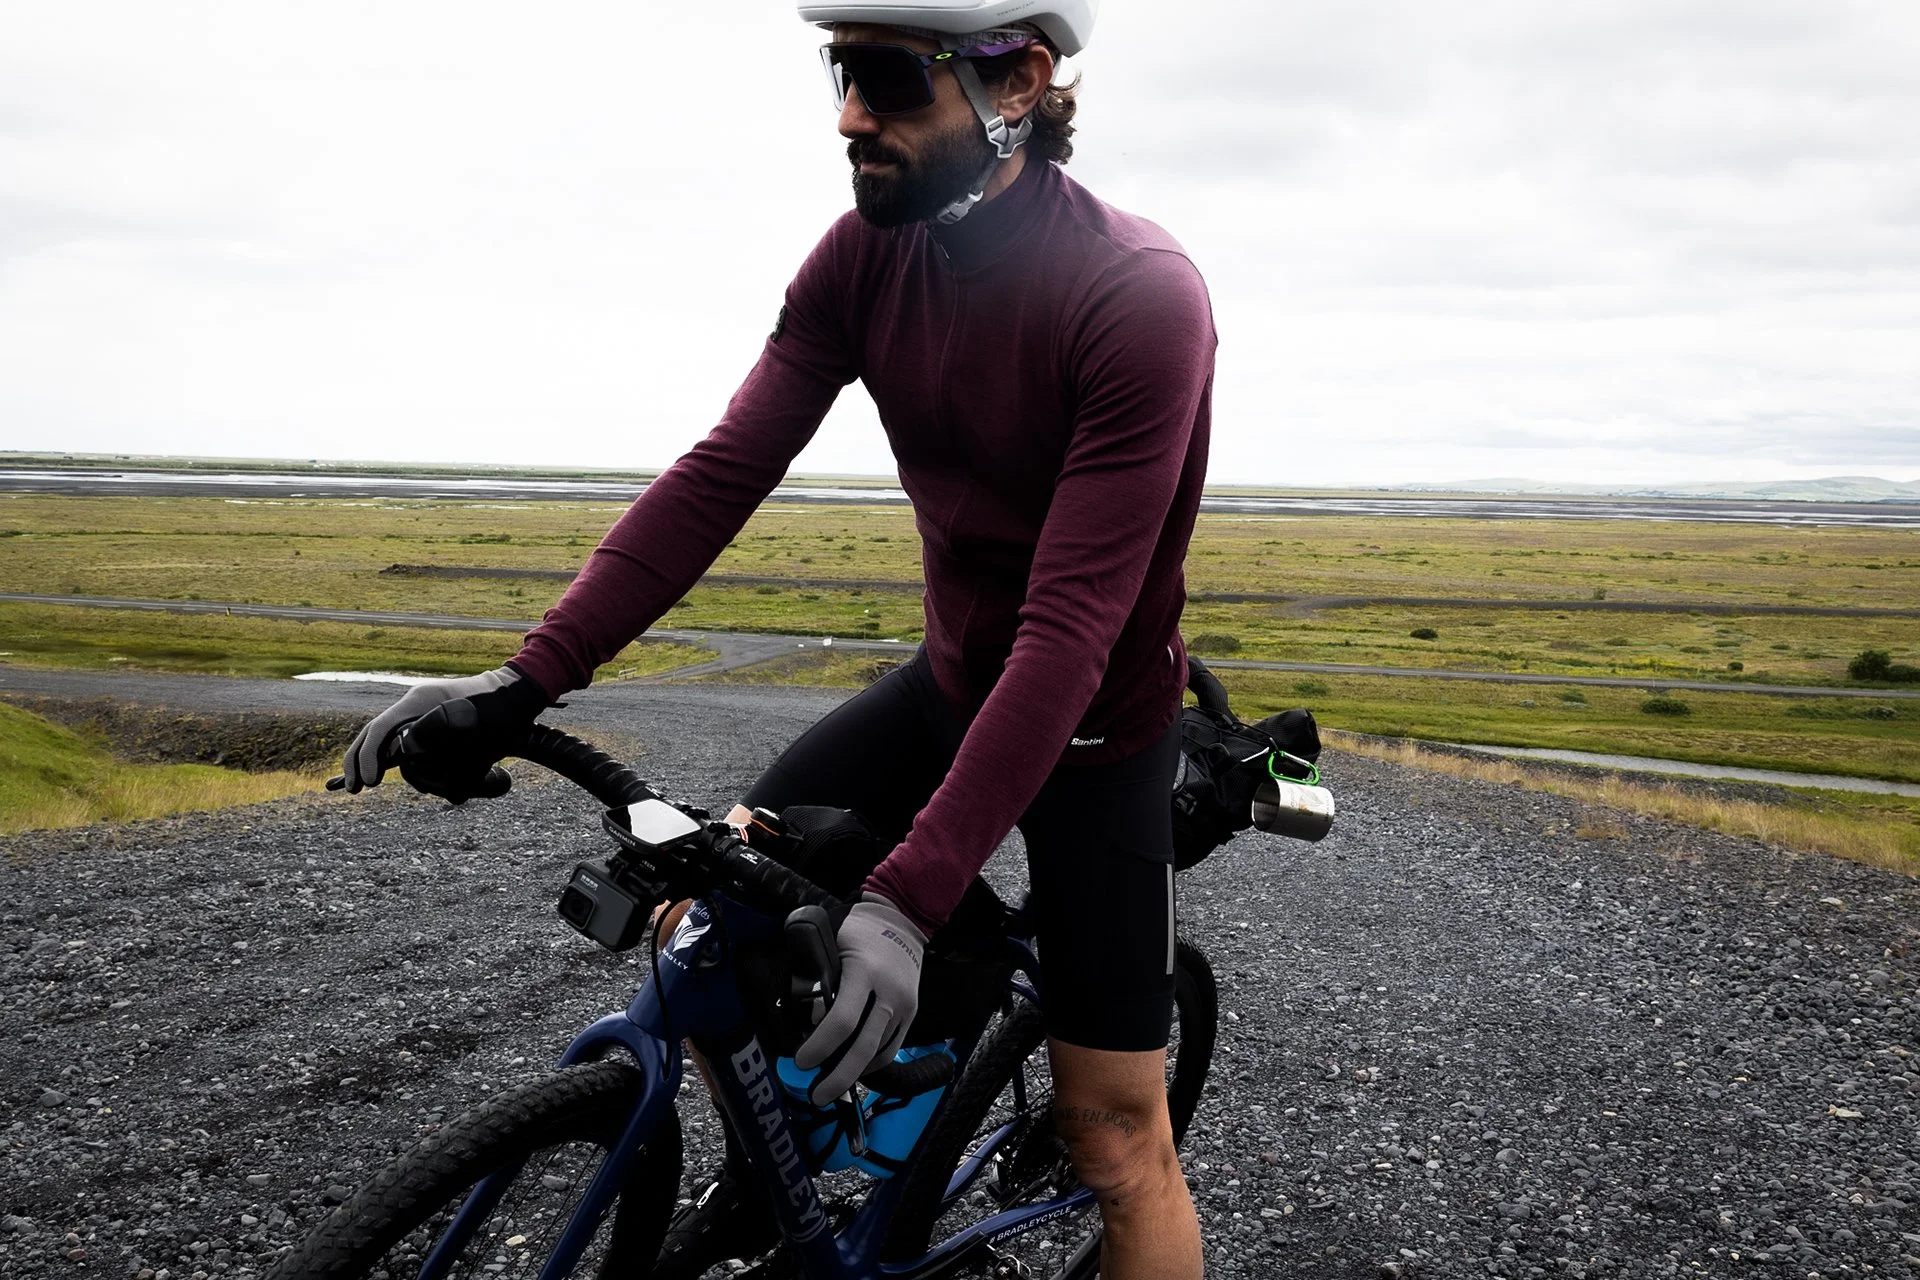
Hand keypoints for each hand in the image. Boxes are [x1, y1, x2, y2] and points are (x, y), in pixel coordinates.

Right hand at [340, 666, 548, 796]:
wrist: (514, 694)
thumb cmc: (500, 709)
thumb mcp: (483, 731)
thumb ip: (467, 758)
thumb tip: (454, 794)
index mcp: (421, 700)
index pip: (382, 727)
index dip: (370, 755)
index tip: (371, 781)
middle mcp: (414, 704)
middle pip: (375, 731)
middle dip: (360, 759)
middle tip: (355, 788)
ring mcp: (419, 711)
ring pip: (384, 735)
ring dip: (370, 759)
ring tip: (361, 784)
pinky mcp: (425, 722)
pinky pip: (399, 738)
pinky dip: (386, 756)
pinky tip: (379, 773)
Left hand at [793, 894, 925, 1104]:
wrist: (903, 919)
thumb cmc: (857, 929)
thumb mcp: (830, 941)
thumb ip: (814, 973)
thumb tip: (789, 1010)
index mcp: (864, 972)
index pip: (842, 1020)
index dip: (820, 1047)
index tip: (801, 1061)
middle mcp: (888, 992)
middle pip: (863, 1047)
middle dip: (838, 1078)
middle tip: (816, 1095)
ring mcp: (904, 1005)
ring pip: (879, 1053)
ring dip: (853, 1073)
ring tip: (829, 1085)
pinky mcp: (912, 1013)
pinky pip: (891, 1049)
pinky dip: (871, 1063)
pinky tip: (853, 1069)